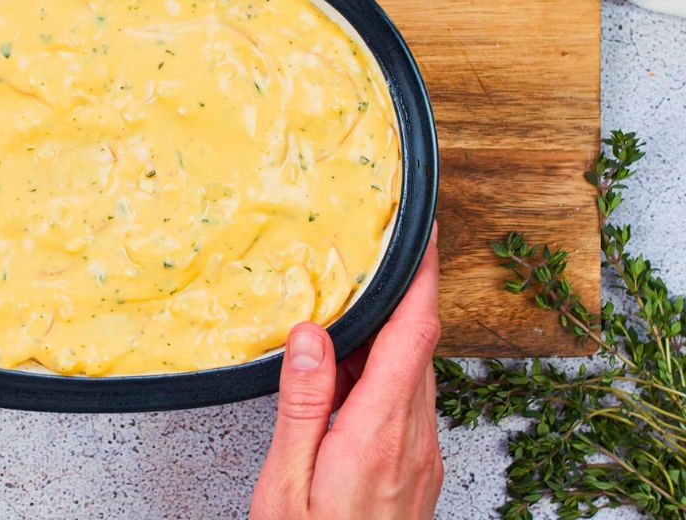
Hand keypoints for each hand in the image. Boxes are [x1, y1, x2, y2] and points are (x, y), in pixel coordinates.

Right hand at [250, 226, 442, 519]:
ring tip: (340, 320)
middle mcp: (413, 438)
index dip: (424, 277)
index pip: (414, 334)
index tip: (426, 233)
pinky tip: (341, 381)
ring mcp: (421, 455)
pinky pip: (406, 402)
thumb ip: (301, 404)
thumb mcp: (288, 482)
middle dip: (397, 298)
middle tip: (364, 262)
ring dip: (385, 339)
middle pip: (416, 346)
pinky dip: (380, 374)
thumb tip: (311, 334)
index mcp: (379, 431)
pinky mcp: (417, 469)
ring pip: (412, 374)